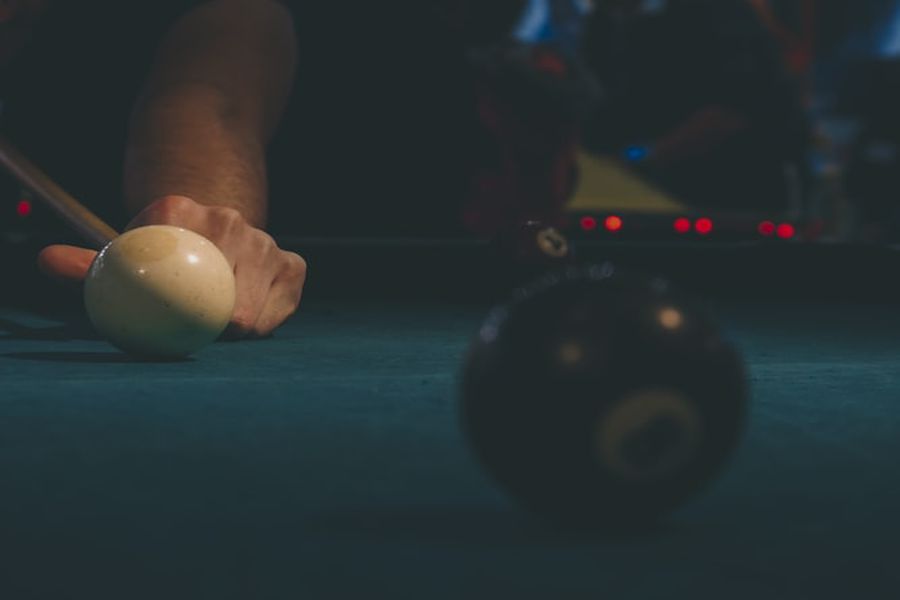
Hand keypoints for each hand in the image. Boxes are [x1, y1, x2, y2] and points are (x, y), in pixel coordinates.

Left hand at [38, 195, 306, 337]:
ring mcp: (265, 242)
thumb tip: (47, 261)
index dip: (173, 300)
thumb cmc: (161, 256)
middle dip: (213, 322)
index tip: (170, 324)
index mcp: (179, 211)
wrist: (212, 229)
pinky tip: (249, 329)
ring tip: (222, 337)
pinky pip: (281, 305)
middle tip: (198, 338)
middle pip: (221, 288)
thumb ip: (89, 264)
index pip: (171, 260)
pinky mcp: (293, 265)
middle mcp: (228, 220)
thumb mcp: (124, 255)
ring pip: (254, 303)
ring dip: (240, 327)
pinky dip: (266, 324)